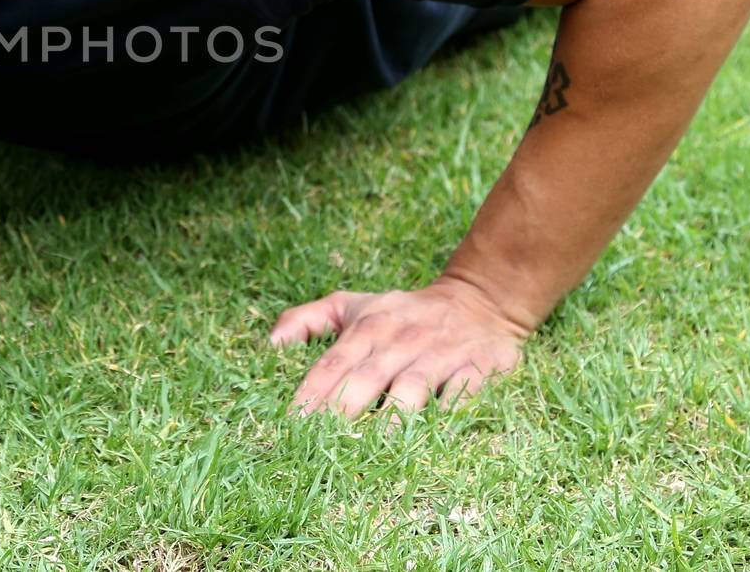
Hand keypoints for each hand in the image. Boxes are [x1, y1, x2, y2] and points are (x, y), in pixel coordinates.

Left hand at [270, 277, 528, 417]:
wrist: (480, 300)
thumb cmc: (402, 313)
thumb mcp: (353, 304)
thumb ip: (307, 319)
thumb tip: (270, 344)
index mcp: (370, 325)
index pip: (334, 362)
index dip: (313, 392)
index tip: (292, 422)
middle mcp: (402, 338)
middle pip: (368, 376)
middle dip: (344, 408)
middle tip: (321, 442)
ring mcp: (441, 353)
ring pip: (414, 387)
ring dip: (392, 417)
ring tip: (370, 449)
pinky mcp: (478, 368)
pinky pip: (463, 393)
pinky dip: (448, 414)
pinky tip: (431, 440)